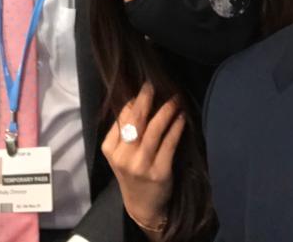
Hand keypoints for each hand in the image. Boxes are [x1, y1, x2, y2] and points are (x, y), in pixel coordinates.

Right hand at [101, 82, 184, 238]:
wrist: (142, 207)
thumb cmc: (132, 174)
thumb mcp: (120, 154)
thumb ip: (124, 132)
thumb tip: (136, 101)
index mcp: (110, 149)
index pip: (121, 118)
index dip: (134, 101)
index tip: (145, 88)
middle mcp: (124, 157)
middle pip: (135, 121)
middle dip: (146, 100)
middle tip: (155, 85)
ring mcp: (141, 165)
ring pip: (154, 130)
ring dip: (166, 111)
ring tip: (175, 99)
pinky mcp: (160, 172)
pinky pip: (169, 143)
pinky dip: (176, 128)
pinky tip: (182, 118)